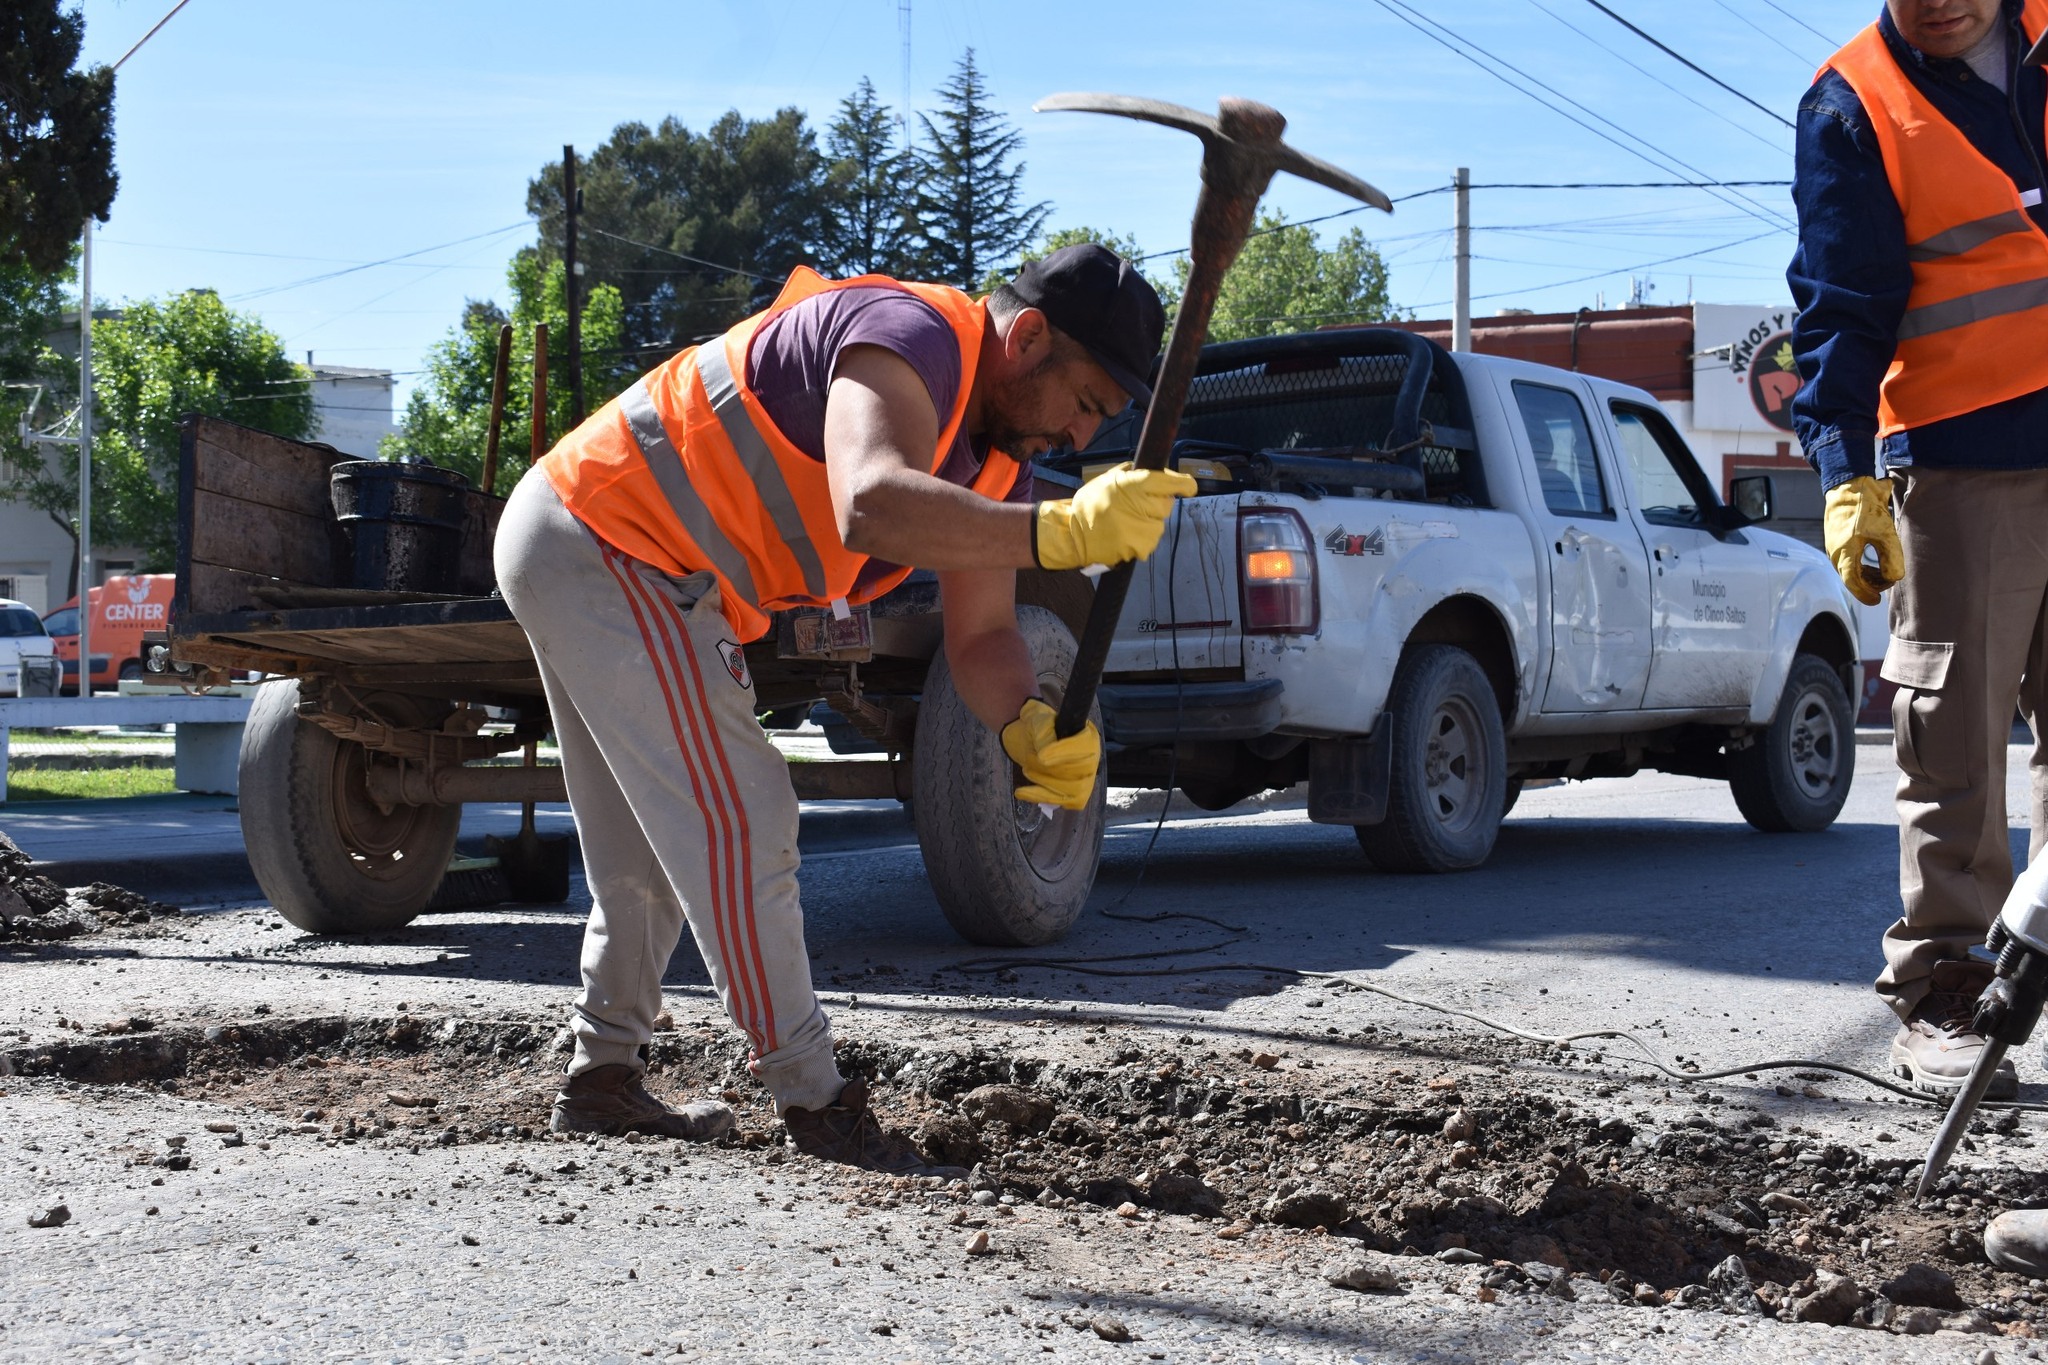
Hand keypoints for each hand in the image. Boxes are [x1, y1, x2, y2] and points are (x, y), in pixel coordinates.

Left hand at [999, 698, 1099, 809]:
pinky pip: (1063, 802)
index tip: (1041, 756)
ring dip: (1045, 782)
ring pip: (1073, 790)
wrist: (1029, 740)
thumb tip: (1044, 754)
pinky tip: (1021, 792)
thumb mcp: (1037, 720)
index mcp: (1087, 735)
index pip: (1084, 747)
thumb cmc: (1037, 727)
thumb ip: (1042, 733)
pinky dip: (1041, 797)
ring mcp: (1086, 779)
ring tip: (1027, 770)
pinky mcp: (1075, 796)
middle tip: (1029, 759)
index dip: (1064, 754)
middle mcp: (1092, 758)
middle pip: (1080, 771)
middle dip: (1050, 769)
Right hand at [1033, 463, 1197, 570]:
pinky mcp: (1141, 547)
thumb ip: (1133, 475)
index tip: (1188, 487)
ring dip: (1150, 521)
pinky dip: (1143, 537)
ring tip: (1128, 521)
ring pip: (1160, 522)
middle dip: (1158, 503)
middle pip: (1167, 503)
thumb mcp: (1108, 479)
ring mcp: (1143, 529)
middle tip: (1139, 505)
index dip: (1184, 484)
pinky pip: (1151, 539)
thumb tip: (1158, 473)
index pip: (1171, 482)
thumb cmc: (1090, 504)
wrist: (1073, 535)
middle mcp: (1142, 505)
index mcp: (1135, 484)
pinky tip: (1126, 534)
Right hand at [1822, 475, 1902, 605]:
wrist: (1849, 485)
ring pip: (1850, 568)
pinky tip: (1874, 559)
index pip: (1852, 582)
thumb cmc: (1866, 508)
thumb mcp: (1884, 532)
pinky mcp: (1838, 538)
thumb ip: (1891, 557)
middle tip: (1887, 582)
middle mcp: (1836, 552)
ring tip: (1884, 572)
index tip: (1876, 601)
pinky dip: (1861, 564)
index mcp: (1844, 553)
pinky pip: (1848, 558)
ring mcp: (1835, 545)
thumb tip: (1894, 577)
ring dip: (1866, 574)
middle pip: (1851, 578)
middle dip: (1869, 584)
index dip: (1864, 594)